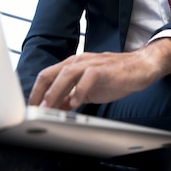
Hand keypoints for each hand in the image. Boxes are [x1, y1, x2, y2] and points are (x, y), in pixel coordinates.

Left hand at [28, 37, 170, 109]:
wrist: (141, 67)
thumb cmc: (115, 77)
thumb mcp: (88, 90)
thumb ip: (70, 97)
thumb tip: (53, 110)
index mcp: (72, 65)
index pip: (47, 75)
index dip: (36, 92)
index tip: (30, 108)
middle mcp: (79, 61)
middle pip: (52, 74)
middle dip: (40, 93)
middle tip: (34, 110)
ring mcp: (91, 63)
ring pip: (67, 74)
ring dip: (56, 92)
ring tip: (49, 108)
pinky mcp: (104, 68)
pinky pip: (88, 77)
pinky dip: (79, 90)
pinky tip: (75, 102)